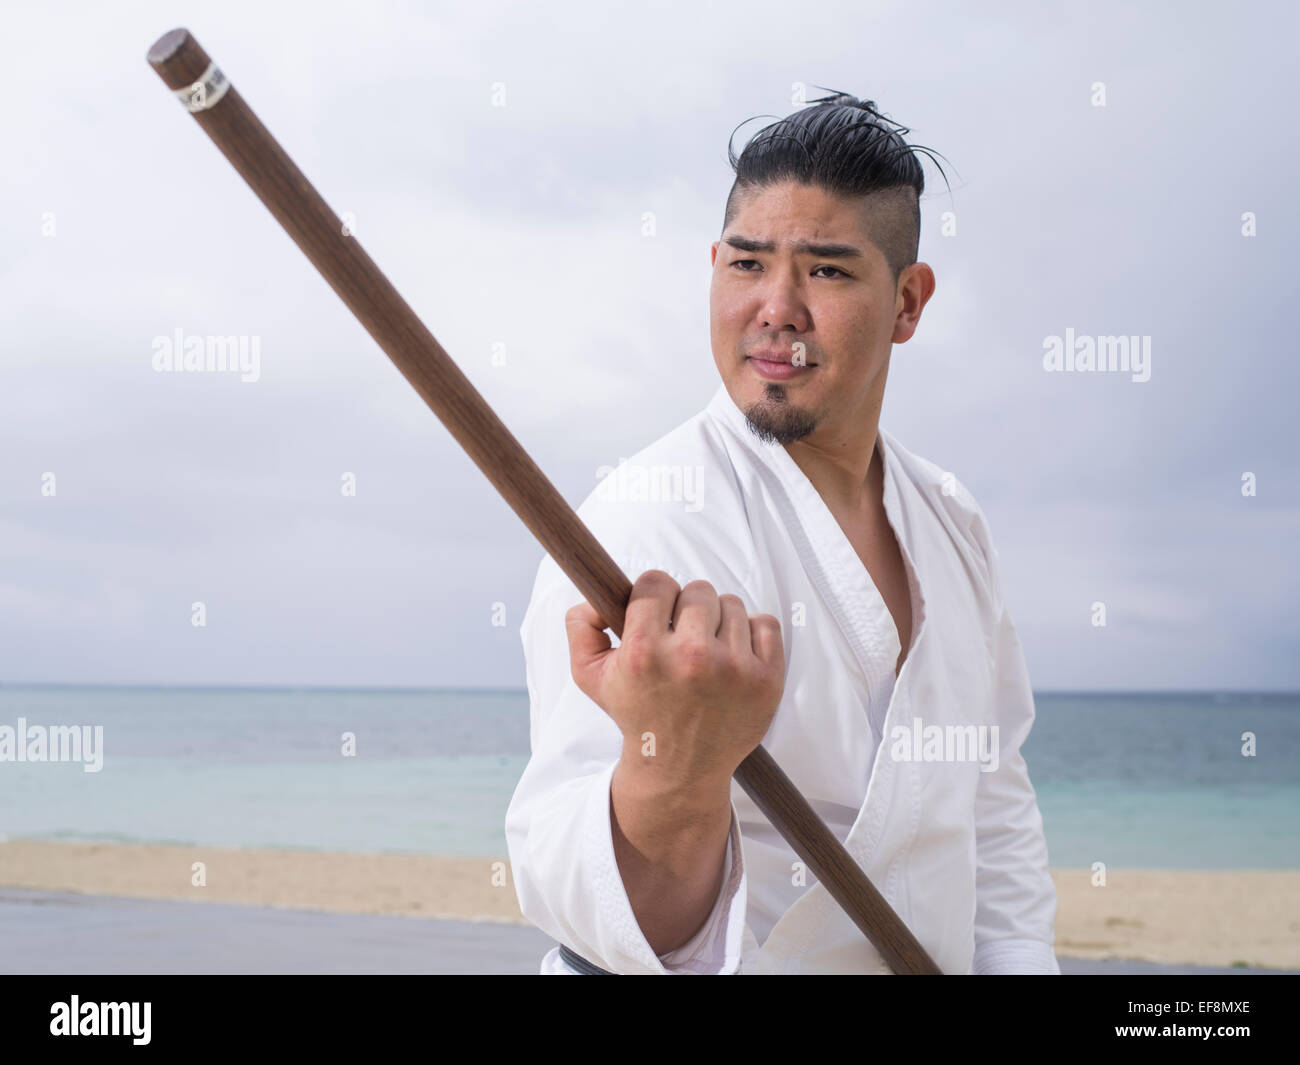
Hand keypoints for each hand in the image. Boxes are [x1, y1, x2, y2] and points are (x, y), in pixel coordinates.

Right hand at [565, 569, 784, 790]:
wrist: (680, 769)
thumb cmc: (637, 714)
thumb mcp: (591, 677)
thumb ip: (581, 627)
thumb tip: (593, 597)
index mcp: (645, 653)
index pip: (656, 582)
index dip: (654, 596)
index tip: (657, 615)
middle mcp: (691, 658)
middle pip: (697, 590)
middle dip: (687, 610)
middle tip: (681, 640)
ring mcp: (734, 669)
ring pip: (731, 603)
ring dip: (719, 623)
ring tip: (706, 654)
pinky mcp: (766, 679)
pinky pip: (765, 622)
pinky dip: (752, 634)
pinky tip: (733, 657)